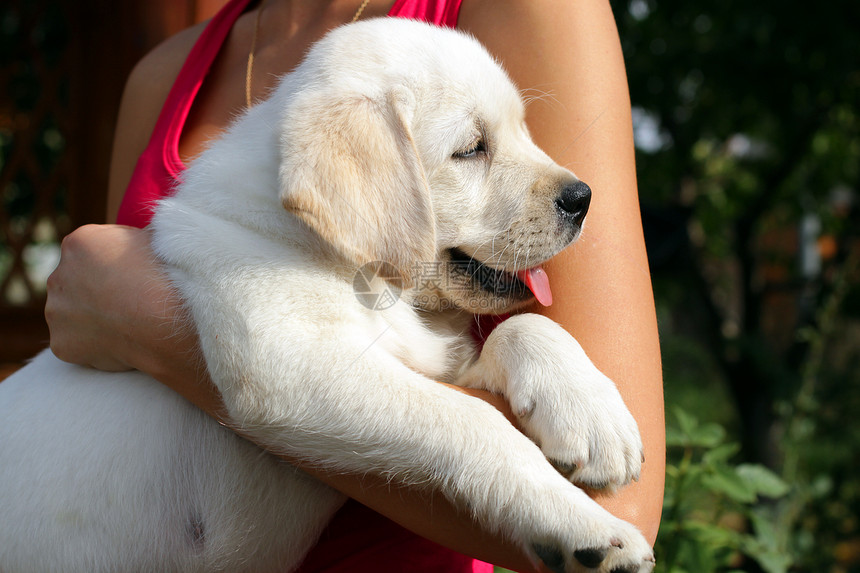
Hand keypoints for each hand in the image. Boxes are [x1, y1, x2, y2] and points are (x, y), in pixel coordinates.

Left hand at [45, 224, 181, 371]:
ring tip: (126, 324)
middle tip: (129, 300)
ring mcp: (56, 312)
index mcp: (78, 243)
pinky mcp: (60, 343)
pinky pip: (76, 341)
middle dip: (96, 288)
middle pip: (76, 280)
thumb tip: (143, 241)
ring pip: (72, 312)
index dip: (113, 262)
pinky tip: (119, 341)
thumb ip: (135, 239)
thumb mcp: (155, 241)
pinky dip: (94, 343)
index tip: (133, 273)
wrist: (167, 323)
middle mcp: (58, 275)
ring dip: (92, 316)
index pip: (91, 249)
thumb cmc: (167, 280)